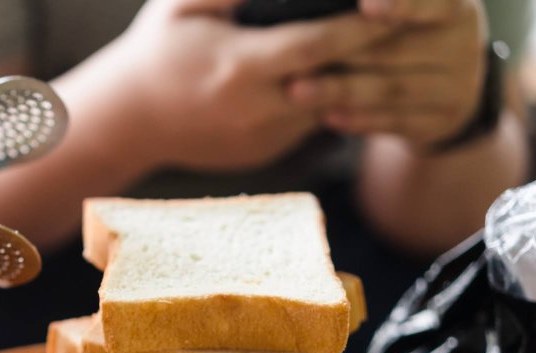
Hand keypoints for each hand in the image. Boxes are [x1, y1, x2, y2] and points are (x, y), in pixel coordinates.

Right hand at [93, 0, 396, 171]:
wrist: (128, 120)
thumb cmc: (155, 51)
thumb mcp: (181, 5)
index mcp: (239, 68)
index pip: (319, 45)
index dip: (361, 25)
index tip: (391, 5)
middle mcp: (256, 110)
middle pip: (336, 82)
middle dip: (373, 56)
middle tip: (407, 29)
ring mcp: (261, 139)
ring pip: (328, 109)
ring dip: (356, 82)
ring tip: (384, 52)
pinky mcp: (262, 154)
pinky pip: (307, 125)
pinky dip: (327, 102)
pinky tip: (337, 77)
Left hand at [287, 0, 486, 147]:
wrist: (448, 89)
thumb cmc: (411, 35)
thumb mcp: (408, 13)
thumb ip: (374, 14)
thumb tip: (352, 7)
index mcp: (457, 7)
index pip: (434, 3)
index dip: (402, 5)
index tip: (366, 7)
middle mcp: (465, 44)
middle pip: (397, 49)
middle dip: (344, 53)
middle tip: (300, 57)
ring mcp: (459, 88)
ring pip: (392, 89)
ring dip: (341, 90)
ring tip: (299, 90)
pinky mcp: (440, 122)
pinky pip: (394, 122)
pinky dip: (358, 119)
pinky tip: (326, 116)